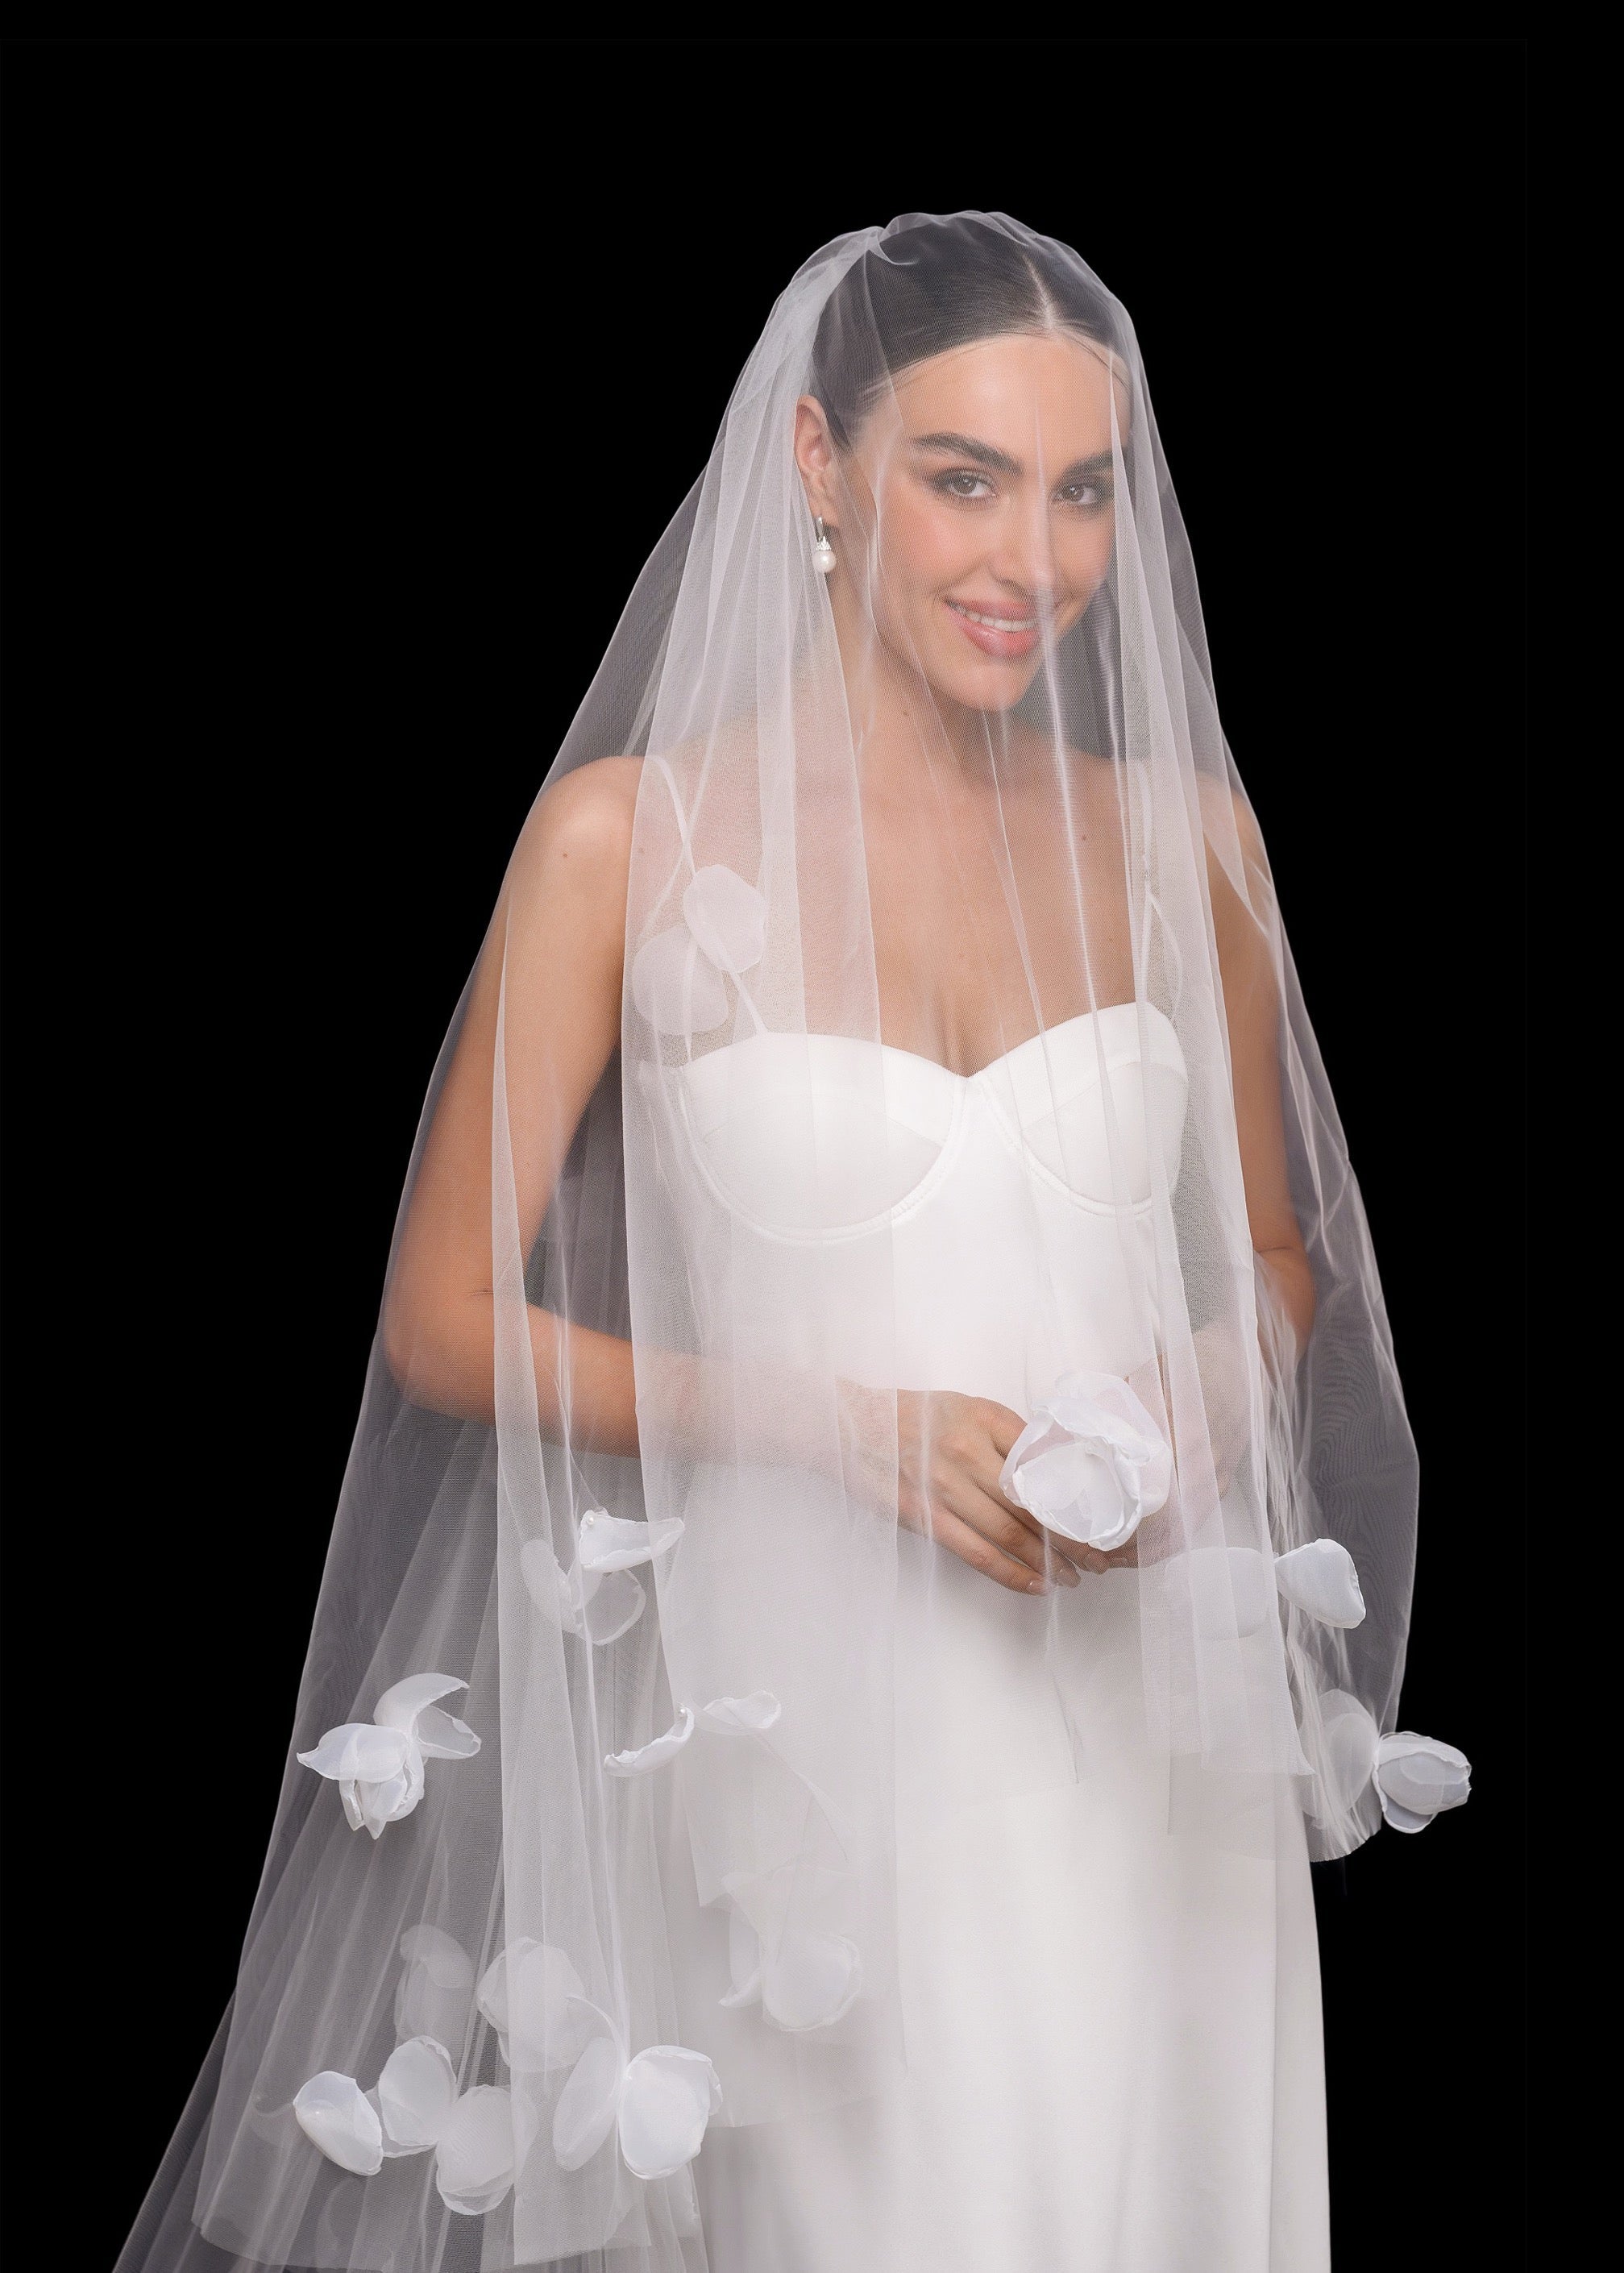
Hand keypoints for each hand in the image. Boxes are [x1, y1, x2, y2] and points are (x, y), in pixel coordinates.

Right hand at [895, 1390, 1134, 1592]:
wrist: (852, 1426)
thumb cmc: (916, 1417)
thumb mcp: (967, 1408)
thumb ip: (1008, 1434)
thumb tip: (1057, 1466)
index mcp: (985, 1419)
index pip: (1046, 1462)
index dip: (1078, 1494)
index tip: (1103, 1516)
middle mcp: (967, 1452)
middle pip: (1034, 1503)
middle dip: (1073, 1536)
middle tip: (1102, 1559)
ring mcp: (944, 1488)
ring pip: (1010, 1533)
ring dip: (1048, 1561)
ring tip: (1075, 1577)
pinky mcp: (924, 1517)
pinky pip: (976, 1553)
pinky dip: (1010, 1573)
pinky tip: (1035, 1585)